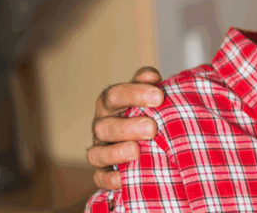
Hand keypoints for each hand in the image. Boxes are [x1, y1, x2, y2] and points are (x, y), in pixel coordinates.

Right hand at [87, 67, 163, 189]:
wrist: (155, 140)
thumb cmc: (153, 112)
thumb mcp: (153, 96)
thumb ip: (151, 85)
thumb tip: (151, 76)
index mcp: (111, 104)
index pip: (115, 95)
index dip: (135, 94)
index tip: (159, 96)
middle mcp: (102, 126)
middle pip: (105, 126)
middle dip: (127, 127)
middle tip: (151, 128)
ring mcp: (101, 150)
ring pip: (97, 153)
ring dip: (115, 153)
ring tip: (136, 151)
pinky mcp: (103, 173)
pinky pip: (100, 178)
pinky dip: (110, 179)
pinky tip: (124, 178)